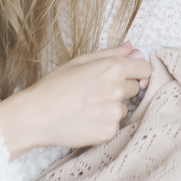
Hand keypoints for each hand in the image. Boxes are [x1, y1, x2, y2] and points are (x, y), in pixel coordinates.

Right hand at [0, 44, 151, 157]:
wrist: (36, 116)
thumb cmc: (54, 85)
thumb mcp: (80, 61)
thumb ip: (110, 54)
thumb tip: (131, 48)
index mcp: (112, 68)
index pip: (145, 68)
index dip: (137, 70)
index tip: (128, 74)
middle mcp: (117, 90)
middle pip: (135, 87)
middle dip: (122, 87)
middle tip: (96, 90)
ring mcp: (114, 113)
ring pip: (124, 107)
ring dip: (112, 106)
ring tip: (87, 106)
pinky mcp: (109, 131)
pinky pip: (115, 124)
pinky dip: (104, 122)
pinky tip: (86, 119)